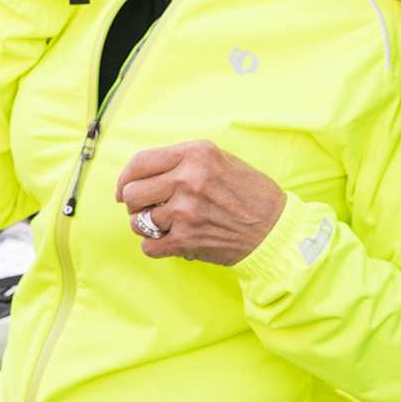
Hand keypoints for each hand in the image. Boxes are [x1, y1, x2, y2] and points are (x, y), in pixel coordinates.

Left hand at [116, 142, 286, 263]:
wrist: (275, 228)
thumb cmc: (249, 194)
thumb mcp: (220, 160)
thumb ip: (183, 161)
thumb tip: (140, 174)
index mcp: (196, 154)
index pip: (140, 162)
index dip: (126, 178)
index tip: (125, 189)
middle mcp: (188, 179)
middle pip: (133, 193)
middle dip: (136, 204)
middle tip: (150, 209)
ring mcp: (185, 211)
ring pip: (138, 222)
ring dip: (149, 227)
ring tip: (168, 226)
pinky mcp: (186, 240)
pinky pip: (148, 246)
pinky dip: (157, 247)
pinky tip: (174, 241)